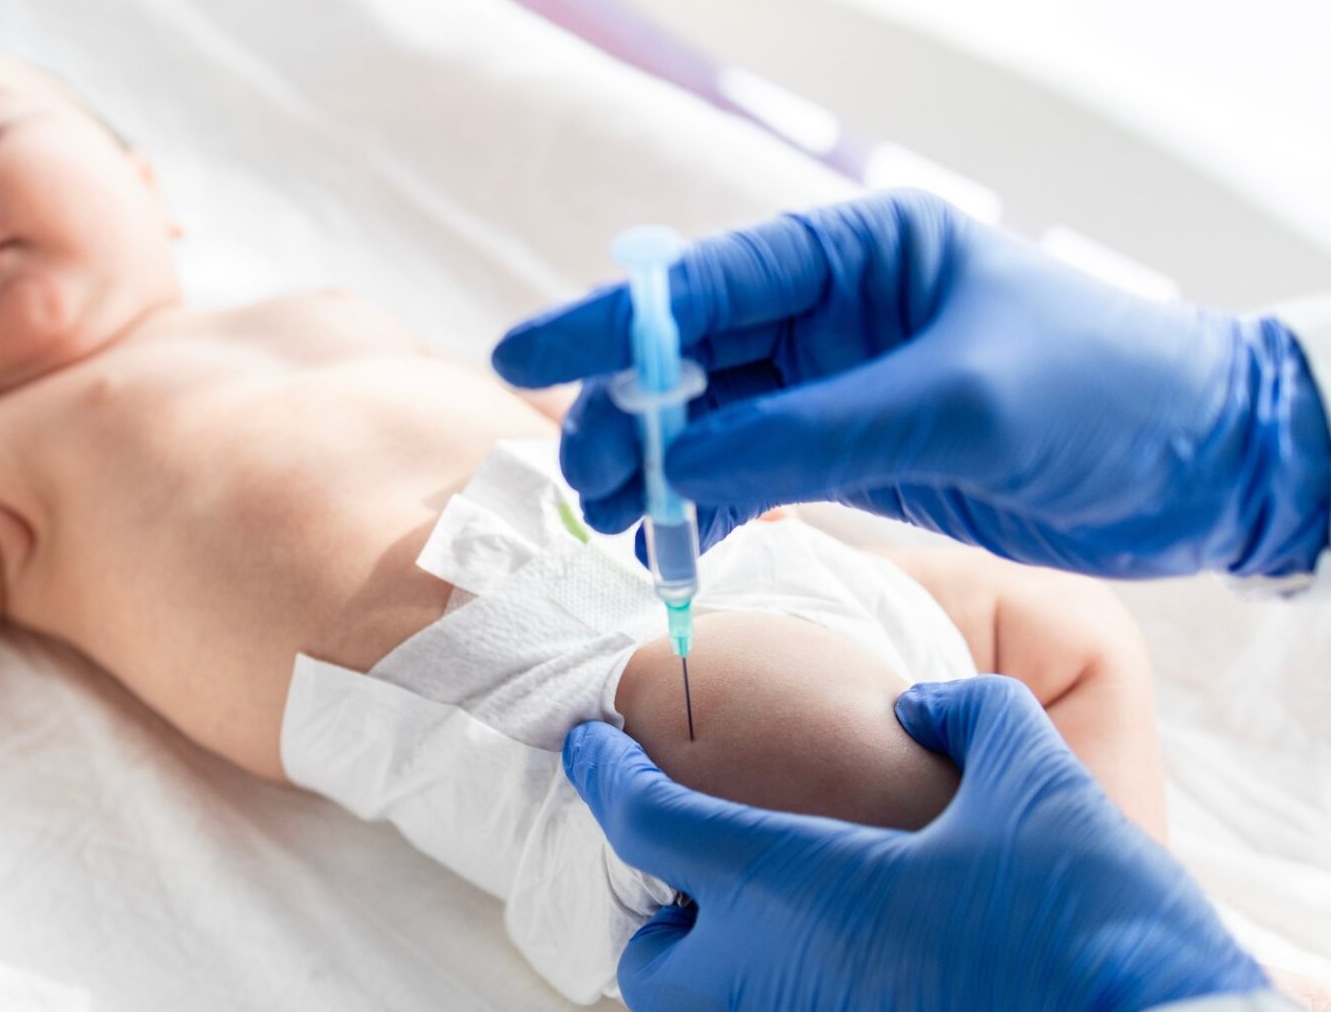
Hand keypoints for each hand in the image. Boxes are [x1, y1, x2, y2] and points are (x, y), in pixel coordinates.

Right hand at [493, 190, 1330, 578]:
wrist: (1202, 466)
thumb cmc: (1102, 394)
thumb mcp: (953, 404)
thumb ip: (808, 432)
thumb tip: (674, 461)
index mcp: (857, 255)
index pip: (706, 285)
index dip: (610, 324)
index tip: (527, 361)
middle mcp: (836, 314)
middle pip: (692, 358)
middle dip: (626, 416)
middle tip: (579, 481)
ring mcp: (841, 386)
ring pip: (713, 423)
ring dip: (657, 471)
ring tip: (611, 525)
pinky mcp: (857, 453)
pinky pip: (756, 474)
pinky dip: (711, 507)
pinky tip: (674, 542)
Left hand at [563, 675, 1266, 1011]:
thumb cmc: (1094, 918)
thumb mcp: (1036, 781)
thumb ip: (968, 714)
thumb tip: (921, 703)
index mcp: (795, 885)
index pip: (649, 823)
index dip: (606, 774)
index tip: (590, 745)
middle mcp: (775, 978)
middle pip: (652, 964)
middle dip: (659, 913)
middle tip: (701, 868)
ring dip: (720, 970)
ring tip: (775, 921)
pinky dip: (784, 996)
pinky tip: (845, 966)